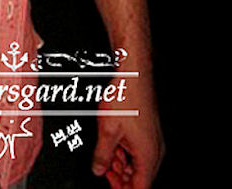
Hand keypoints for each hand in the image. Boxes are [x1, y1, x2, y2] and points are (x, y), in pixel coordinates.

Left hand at [92, 73, 163, 187]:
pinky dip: (124, 153)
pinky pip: (137, 151)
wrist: (134, 75)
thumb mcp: (107, 130)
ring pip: (137, 164)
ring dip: (121, 166)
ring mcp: (152, 141)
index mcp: (148, 155)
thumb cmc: (125, 97)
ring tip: (105, 159)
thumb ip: (102, 155)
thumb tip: (98, 170)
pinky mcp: (147, 132)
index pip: (140, 187)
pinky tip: (112, 148)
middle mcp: (154, 151)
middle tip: (104, 172)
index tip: (112, 187)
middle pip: (140, 178)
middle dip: (121, 179)